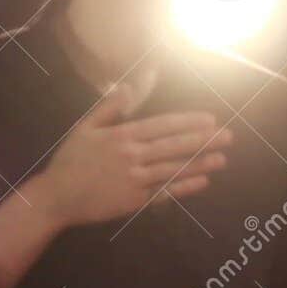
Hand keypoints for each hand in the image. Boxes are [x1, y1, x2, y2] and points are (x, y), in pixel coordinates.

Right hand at [30, 84, 233, 227]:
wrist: (57, 197)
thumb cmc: (71, 161)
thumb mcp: (85, 128)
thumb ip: (109, 107)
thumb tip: (128, 86)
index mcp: (122, 135)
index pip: (162, 125)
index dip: (188, 122)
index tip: (210, 119)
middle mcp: (132, 156)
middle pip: (174, 146)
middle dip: (203, 140)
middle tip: (229, 137)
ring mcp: (135, 180)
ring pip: (174, 168)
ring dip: (200, 163)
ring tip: (222, 158)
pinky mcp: (135, 201)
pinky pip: (165, 192)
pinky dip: (185, 187)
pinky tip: (203, 181)